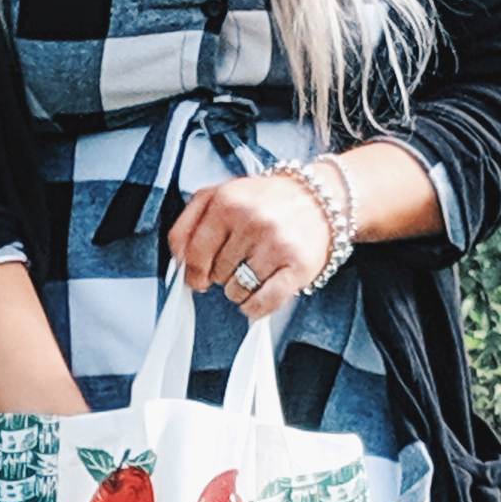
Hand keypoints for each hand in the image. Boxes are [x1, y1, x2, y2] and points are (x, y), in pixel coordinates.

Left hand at [168, 173, 332, 321]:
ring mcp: (275, 243)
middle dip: (223, 274)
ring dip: (242, 290)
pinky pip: (262, 303)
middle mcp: (251, 220)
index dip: (193, 271)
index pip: (192, 253)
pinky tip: (262, 292)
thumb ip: (192, 222)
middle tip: (242, 259)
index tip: (199, 276)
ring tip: (256, 269)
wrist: (322, 197)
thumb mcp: (223, 195)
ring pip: (236, 292)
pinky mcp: (297, 266)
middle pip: (215, 275)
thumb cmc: (268, 201)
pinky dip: (256, 307)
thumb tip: (178, 261)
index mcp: (227, 201)